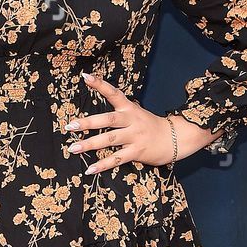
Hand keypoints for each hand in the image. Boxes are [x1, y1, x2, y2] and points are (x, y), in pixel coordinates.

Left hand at [64, 71, 210, 171]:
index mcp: (130, 108)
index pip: (114, 93)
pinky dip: (103, 165)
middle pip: (107, 120)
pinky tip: (90, 169)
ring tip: (73, 148)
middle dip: (88, 123)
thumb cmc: (150, 127)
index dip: (100, 84)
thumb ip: (119, 114)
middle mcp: (132, 120)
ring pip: (109, 139)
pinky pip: (117, 159)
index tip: (86, 77)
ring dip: (90, 144)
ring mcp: (135, 136)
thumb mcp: (137, 114)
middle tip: (70, 126)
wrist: (176, 139)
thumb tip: (95, 118)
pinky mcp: (137, 152)